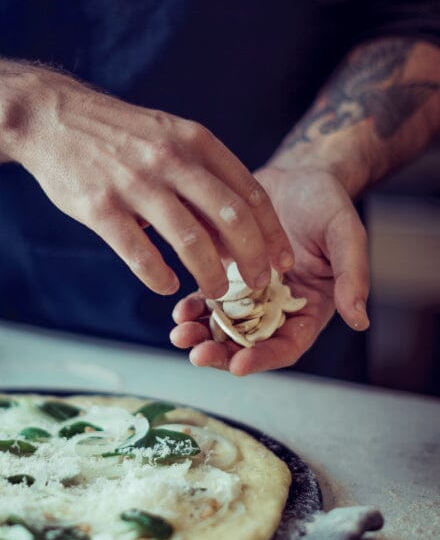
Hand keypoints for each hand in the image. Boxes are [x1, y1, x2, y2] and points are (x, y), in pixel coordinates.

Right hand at [13, 71, 293, 298]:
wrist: (53, 118)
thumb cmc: (119, 136)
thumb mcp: (169, 138)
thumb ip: (201, 179)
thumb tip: (232, 236)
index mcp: (194, 141)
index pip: (249, 192)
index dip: (272, 232)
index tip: (283, 262)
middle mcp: (170, 160)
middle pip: (230, 218)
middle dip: (253, 259)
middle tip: (259, 285)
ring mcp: (135, 183)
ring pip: (190, 241)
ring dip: (210, 275)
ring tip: (216, 293)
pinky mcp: (100, 207)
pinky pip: (140, 253)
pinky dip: (158, 277)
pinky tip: (166, 286)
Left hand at [170, 166, 369, 373]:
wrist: (298, 175)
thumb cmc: (328, 203)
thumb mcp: (346, 234)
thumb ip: (353, 276)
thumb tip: (360, 319)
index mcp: (309, 308)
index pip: (287, 345)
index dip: (264, 358)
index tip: (239, 365)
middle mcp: (277, 308)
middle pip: (248, 344)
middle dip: (222, 353)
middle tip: (197, 354)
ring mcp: (249, 294)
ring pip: (222, 327)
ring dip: (201, 335)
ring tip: (180, 335)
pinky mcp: (226, 275)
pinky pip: (206, 300)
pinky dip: (193, 309)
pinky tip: (179, 311)